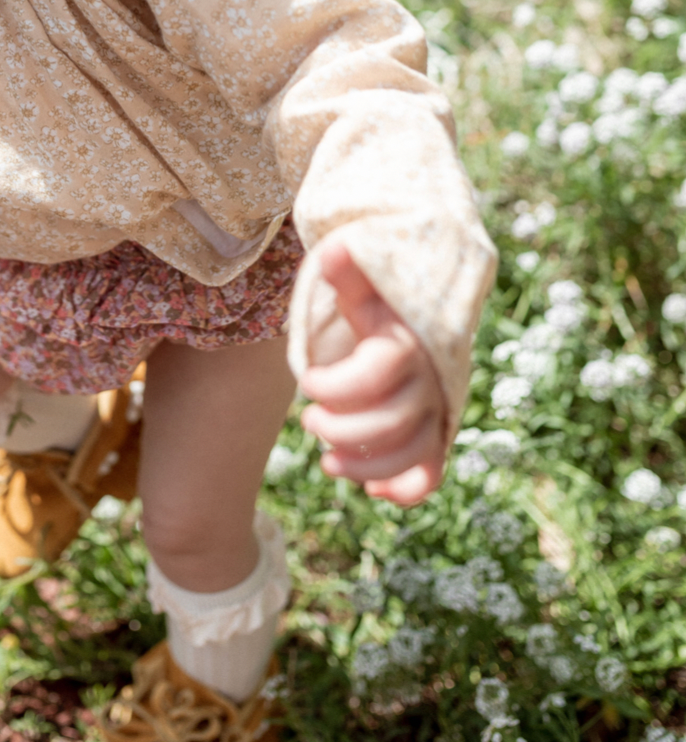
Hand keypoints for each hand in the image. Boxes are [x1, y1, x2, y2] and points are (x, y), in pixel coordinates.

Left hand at [298, 235, 446, 505]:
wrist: (417, 327)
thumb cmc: (379, 309)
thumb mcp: (363, 290)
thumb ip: (348, 275)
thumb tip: (335, 250)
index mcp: (406, 345)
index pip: (374, 375)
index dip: (334, 385)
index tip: (306, 380)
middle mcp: (427, 383)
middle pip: (390, 423)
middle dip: (340, 429)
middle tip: (308, 420)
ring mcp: (434, 414)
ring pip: (410, 455)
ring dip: (364, 467)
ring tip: (327, 460)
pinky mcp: (435, 439)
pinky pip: (431, 476)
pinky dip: (405, 490)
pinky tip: (372, 490)